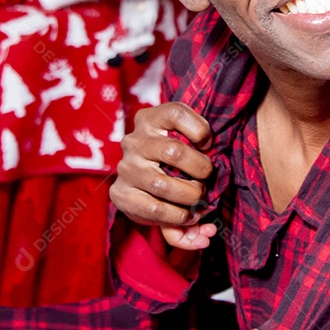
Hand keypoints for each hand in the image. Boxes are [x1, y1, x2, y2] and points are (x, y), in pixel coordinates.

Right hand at [111, 102, 215, 246]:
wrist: (142, 173)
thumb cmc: (172, 152)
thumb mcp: (182, 136)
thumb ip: (196, 136)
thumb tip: (209, 143)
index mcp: (150, 119)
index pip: (176, 113)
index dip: (199, 129)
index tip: (208, 144)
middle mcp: (134, 141)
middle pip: (174, 151)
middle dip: (200, 168)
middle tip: (207, 178)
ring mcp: (126, 168)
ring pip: (163, 185)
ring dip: (190, 195)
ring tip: (199, 199)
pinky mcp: (120, 193)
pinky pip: (154, 208)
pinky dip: (177, 216)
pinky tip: (187, 215)